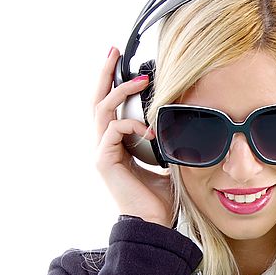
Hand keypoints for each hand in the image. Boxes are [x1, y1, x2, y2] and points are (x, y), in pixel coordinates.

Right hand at [93, 47, 174, 226]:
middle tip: (114, 51)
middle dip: (105, 74)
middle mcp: (106, 146)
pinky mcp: (104, 161)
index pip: (111, 108)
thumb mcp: (167, 162)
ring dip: (120, 91)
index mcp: (118, 145)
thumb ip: (164, 142)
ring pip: (102, 110)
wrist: (155, 223)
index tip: (123, 64)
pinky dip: (132, 125)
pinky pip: (113, 130)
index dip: (114, 85)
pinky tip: (149, 131)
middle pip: (97, 101)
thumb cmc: (160, 198)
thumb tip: (177, 123)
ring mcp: (102, 152)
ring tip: (141, 80)